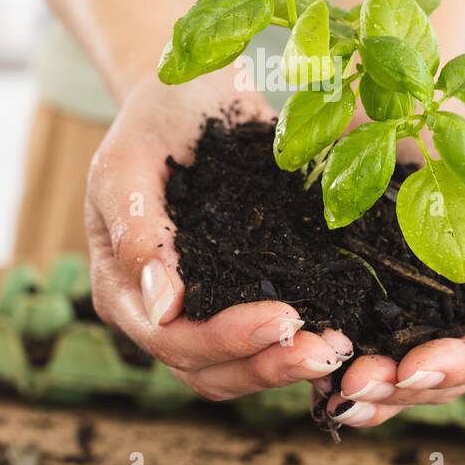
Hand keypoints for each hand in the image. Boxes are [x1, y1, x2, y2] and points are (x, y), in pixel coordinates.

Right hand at [85, 72, 352, 400]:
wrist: (192, 94)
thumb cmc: (152, 119)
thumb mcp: (129, 161)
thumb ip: (137, 231)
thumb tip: (161, 306)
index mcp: (121, 287)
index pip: (170, 338)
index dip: (226, 339)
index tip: (284, 318)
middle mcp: (160, 312)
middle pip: (206, 370)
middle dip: (267, 365)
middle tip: (327, 350)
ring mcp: (202, 309)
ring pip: (238, 369)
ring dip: (287, 367)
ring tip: (339, 350)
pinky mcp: (242, 296)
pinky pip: (266, 341)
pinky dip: (299, 344)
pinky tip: (343, 333)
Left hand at [324, 130, 464, 427]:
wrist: (382, 95)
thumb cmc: (447, 126)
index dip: (459, 367)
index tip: (412, 368)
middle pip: (451, 378)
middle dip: (406, 390)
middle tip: (355, 386)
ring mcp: (421, 311)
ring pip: (411, 382)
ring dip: (377, 397)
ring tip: (336, 396)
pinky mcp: (376, 309)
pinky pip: (372, 362)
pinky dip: (351, 384)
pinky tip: (322, 394)